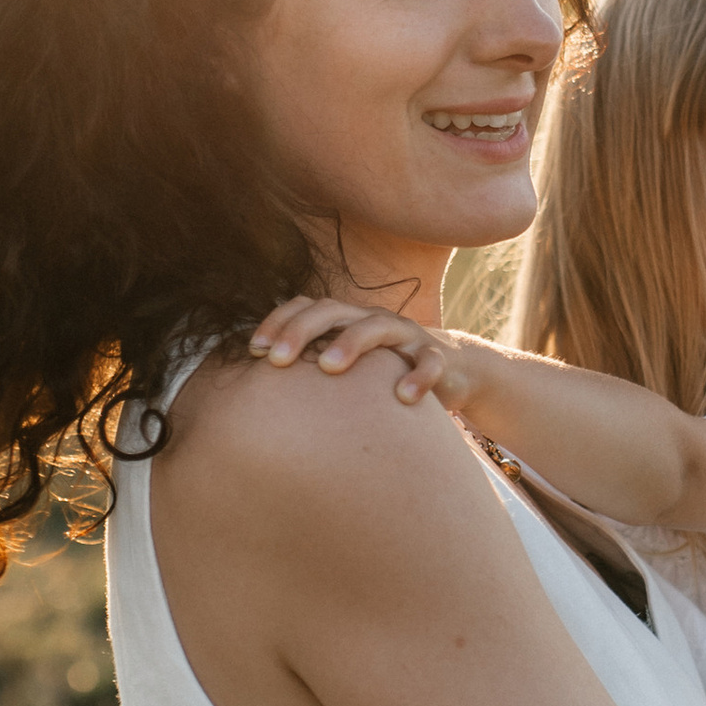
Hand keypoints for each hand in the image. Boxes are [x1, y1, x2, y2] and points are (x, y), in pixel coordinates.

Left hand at [249, 297, 485, 413]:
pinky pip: (429, 363)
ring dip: (351, 343)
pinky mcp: (436, 358)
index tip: (255, 351)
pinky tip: (403, 398)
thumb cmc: (383, 373)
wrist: (451, 371)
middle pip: (333, 310)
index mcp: (346, 320)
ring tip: (328, 368)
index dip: (279, 322)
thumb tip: (257, 391)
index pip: (306, 307)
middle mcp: (372, 319)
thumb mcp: (347, 368)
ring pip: (377, 327)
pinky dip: (418, 377)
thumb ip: (311, 369)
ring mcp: (405, 335)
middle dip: (302, 331)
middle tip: (277, 360)